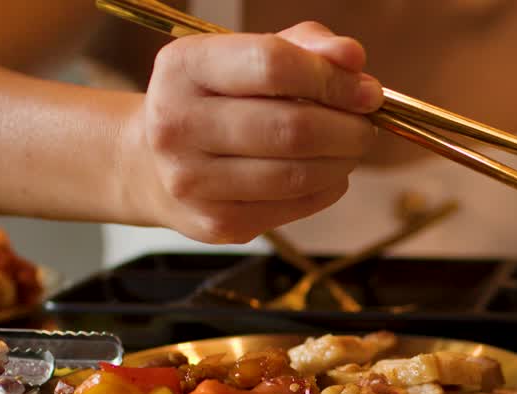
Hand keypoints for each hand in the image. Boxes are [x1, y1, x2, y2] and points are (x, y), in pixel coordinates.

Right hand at [132, 22, 382, 243]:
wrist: (152, 164)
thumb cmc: (212, 101)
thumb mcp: (245, 55)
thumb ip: (303, 47)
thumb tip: (351, 58)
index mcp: (183, 67)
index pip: (273, 65)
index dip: (332, 78)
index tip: (364, 89)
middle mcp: (177, 124)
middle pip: (292, 128)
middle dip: (347, 127)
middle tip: (365, 125)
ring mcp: (193, 180)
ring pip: (297, 174)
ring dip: (342, 161)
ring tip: (350, 147)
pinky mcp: (216, 222)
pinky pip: (294, 206)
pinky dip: (327, 188)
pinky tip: (326, 173)